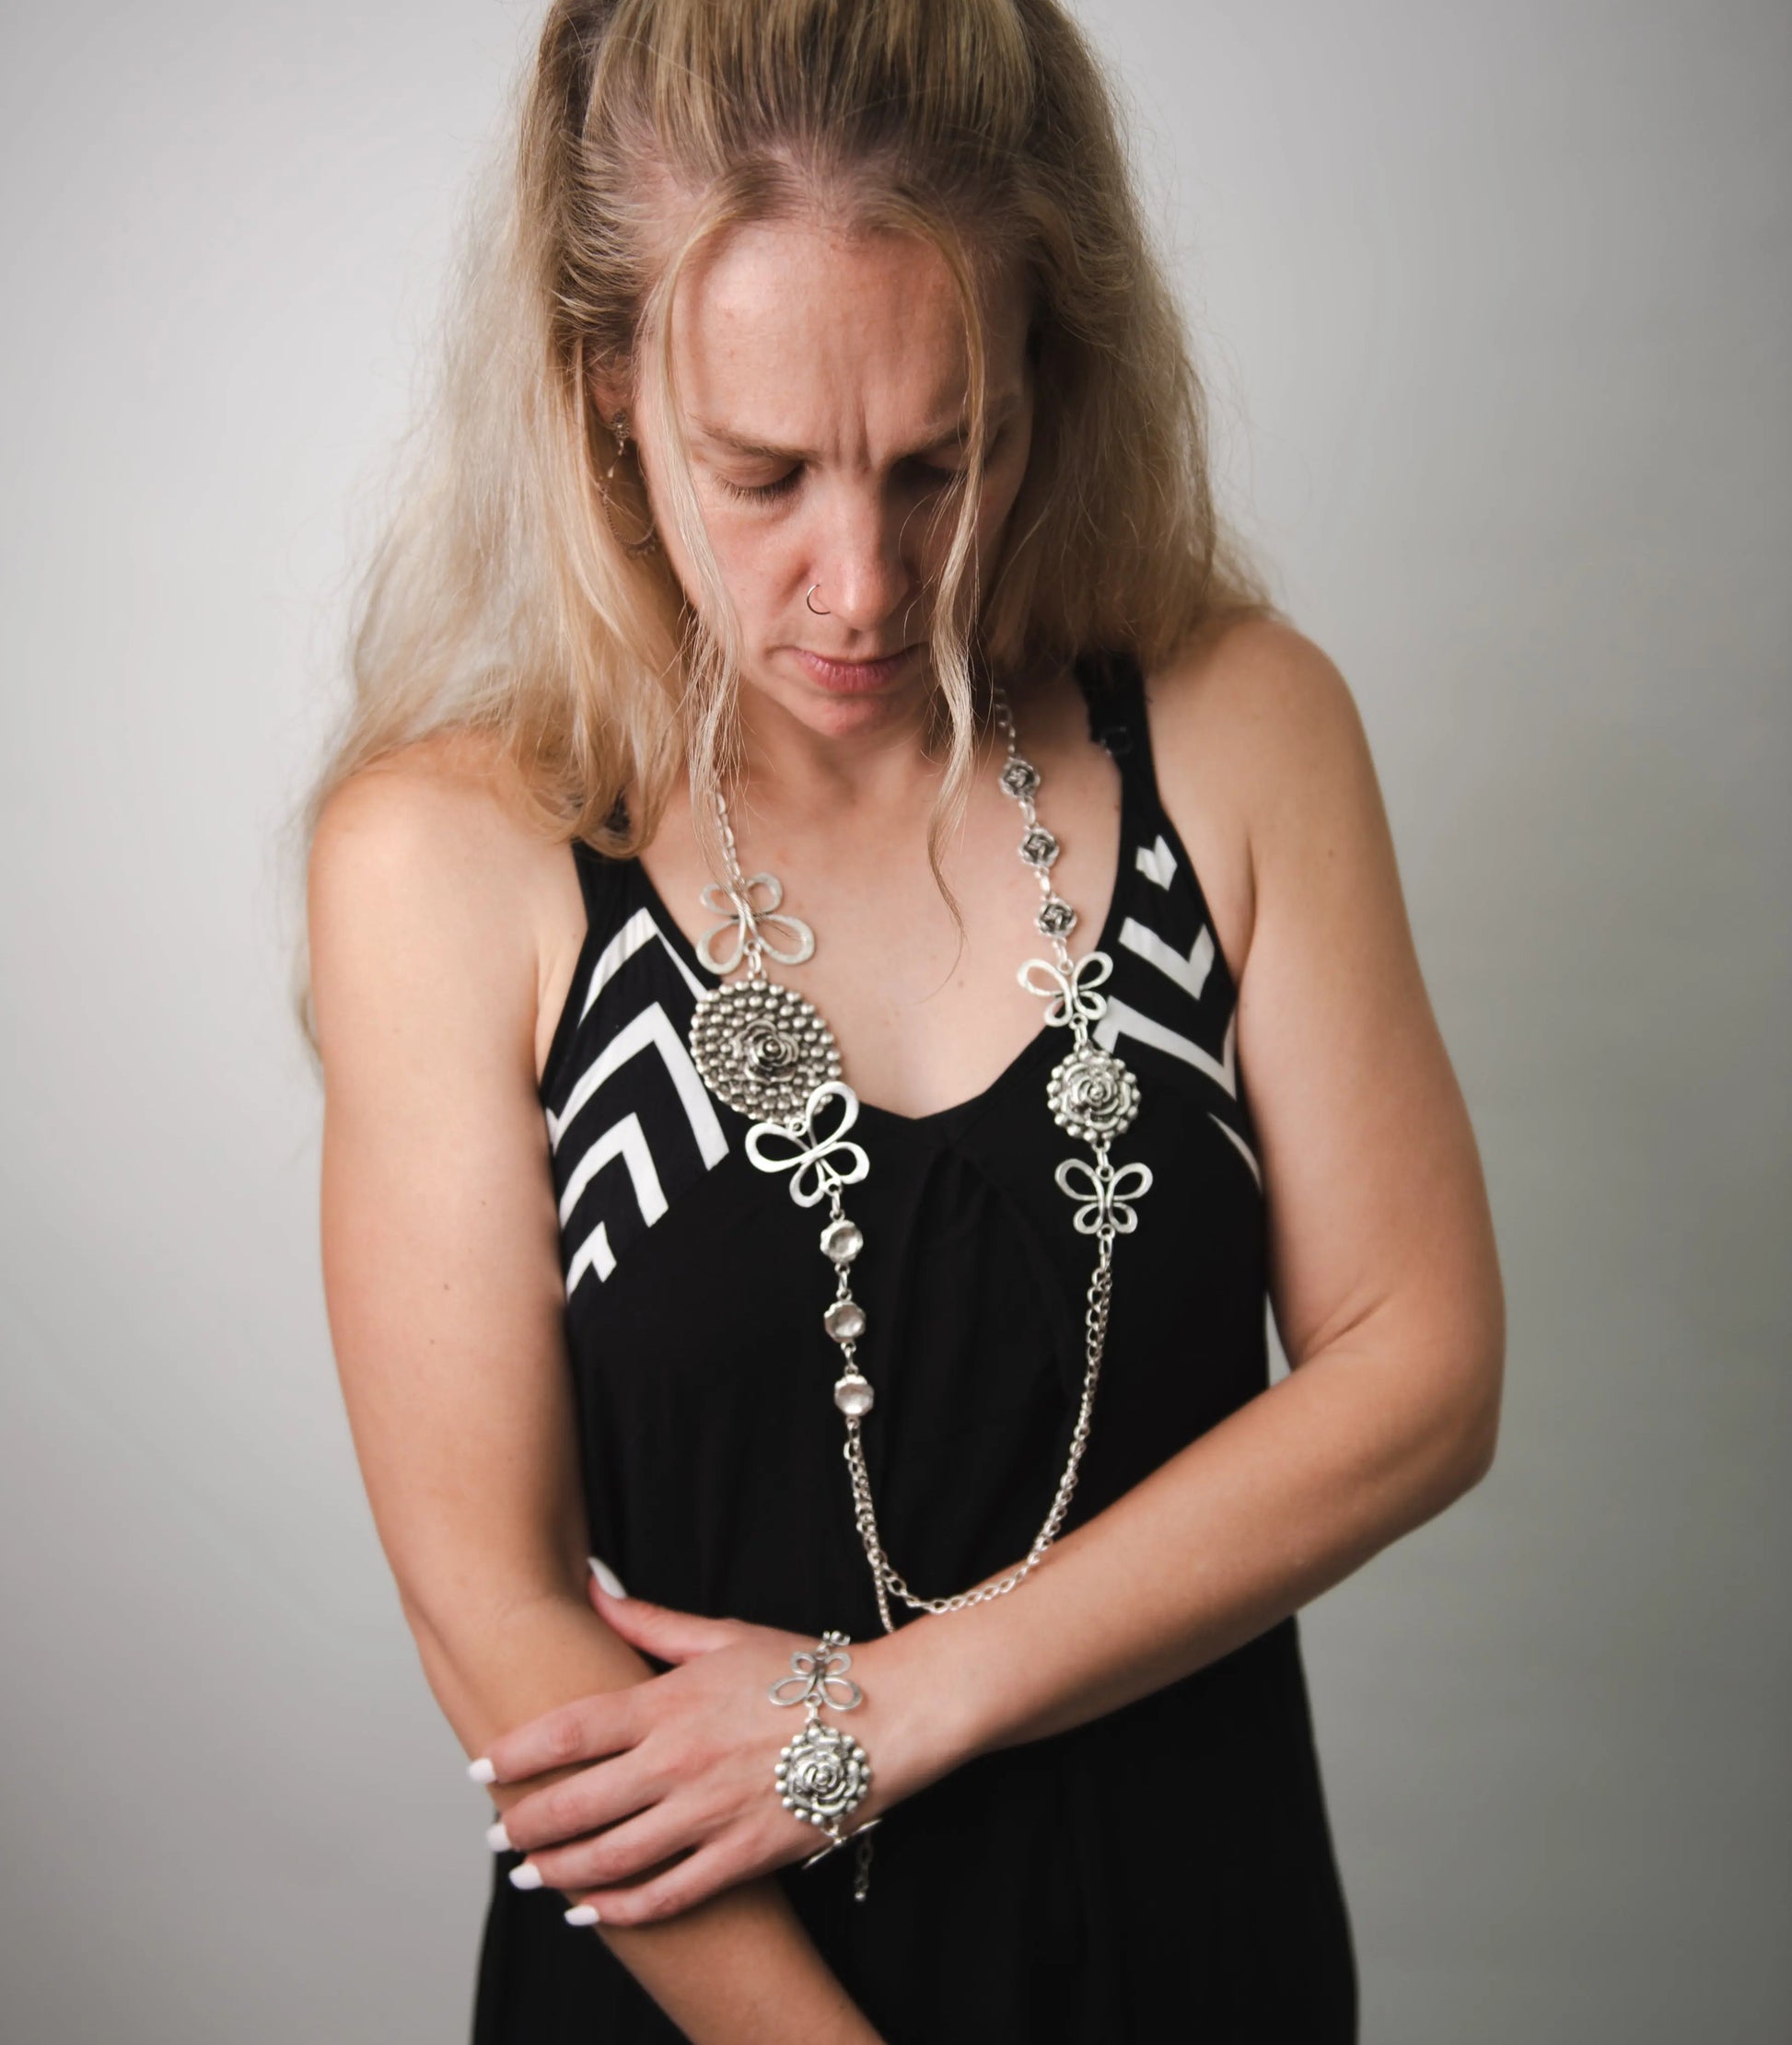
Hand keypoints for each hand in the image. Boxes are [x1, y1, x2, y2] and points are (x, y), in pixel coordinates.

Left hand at [475, 1577, 943, 1926]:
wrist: (886, 1716)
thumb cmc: (806, 1671)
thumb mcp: (724, 1634)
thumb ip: (649, 1619)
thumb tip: (593, 1584)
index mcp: (669, 1703)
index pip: (568, 1731)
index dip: (515, 1753)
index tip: (481, 1768)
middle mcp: (679, 1762)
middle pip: (576, 1804)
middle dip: (524, 1825)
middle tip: (495, 1836)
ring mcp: (709, 1814)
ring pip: (612, 1857)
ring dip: (559, 1872)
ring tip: (531, 1876)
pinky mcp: (742, 1855)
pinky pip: (668, 1894)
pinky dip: (621, 1910)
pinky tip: (592, 1914)